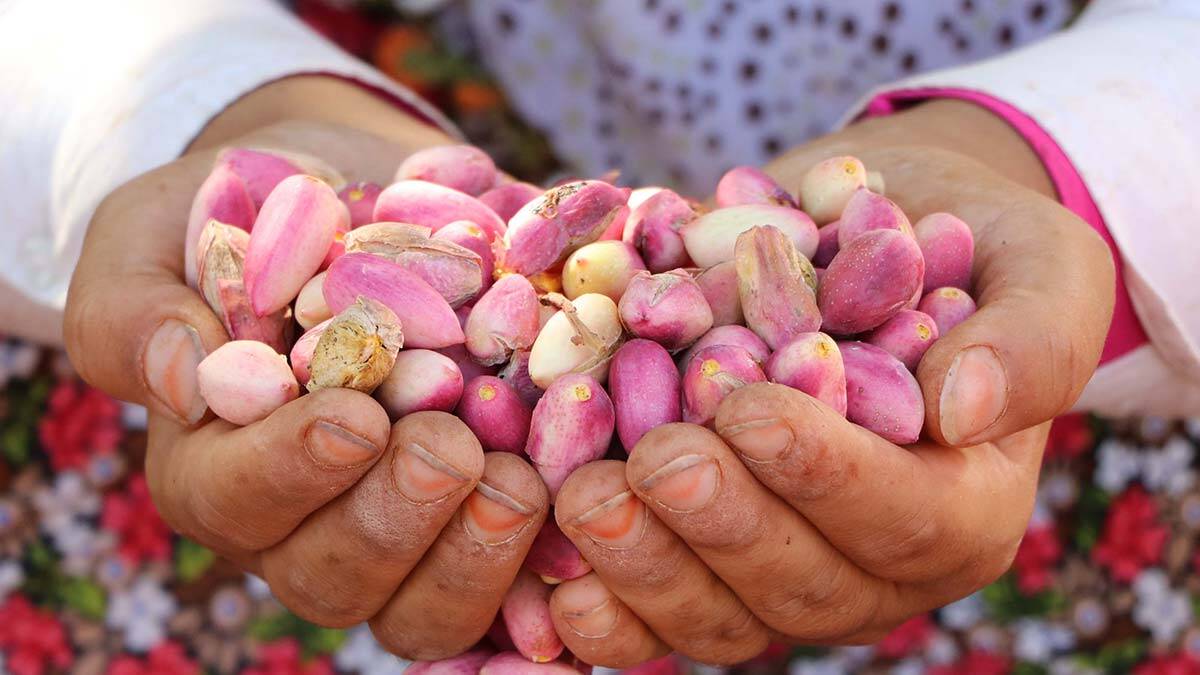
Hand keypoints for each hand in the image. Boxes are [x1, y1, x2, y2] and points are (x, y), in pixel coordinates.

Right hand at [64, 78, 549, 659]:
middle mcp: (301, 523)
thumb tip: (179, 375)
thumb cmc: (250, 212)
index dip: (293, 469)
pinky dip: (548, 566)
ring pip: (423, 606)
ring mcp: (396, 537)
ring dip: (474, 557)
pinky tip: (581, 513)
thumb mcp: (164, 229)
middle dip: (397, 518)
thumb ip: (139, 302)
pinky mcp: (476, 528)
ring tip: (520, 480)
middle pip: (335, 574)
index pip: (236, 497)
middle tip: (451, 449)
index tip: (354, 417)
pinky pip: (512, 591)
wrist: (359, 200)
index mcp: (214, 463)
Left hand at [542, 103, 1114, 666]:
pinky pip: (663, 616)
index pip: (903, 516)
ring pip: (723, 614)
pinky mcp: (714, 567)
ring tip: (584, 498)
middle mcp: (878, 564)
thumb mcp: (1038, 263)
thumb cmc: (960, 245)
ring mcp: (790, 576)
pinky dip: (609, 613)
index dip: (823, 475)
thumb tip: (967, 407)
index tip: (748, 410)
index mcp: (967, 505)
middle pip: (801, 582)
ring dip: (647, 568)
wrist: (865, 236)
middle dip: (720, 526)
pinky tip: (553, 587)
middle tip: (652, 462)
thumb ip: (1031, 336)